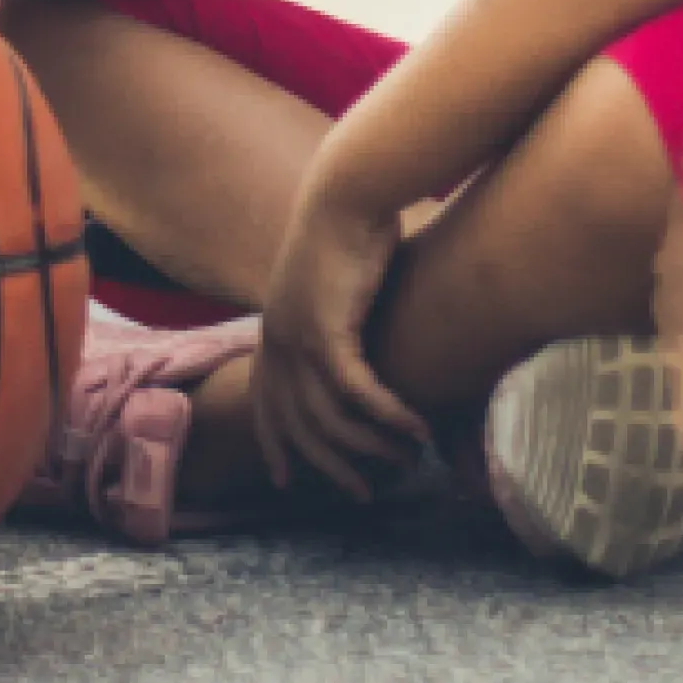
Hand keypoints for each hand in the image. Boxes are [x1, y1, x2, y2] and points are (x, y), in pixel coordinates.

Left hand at [252, 177, 424, 500]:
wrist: (349, 189)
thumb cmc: (355, 227)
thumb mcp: (341, 284)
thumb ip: (349, 318)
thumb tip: (369, 337)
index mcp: (275, 328)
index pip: (266, 402)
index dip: (274, 443)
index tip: (285, 479)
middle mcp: (278, 340)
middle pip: (296, 425)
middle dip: (327, 466)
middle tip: (361, 492)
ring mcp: (298, 338)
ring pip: (328, 419)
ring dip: (369, 447)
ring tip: (405, 463)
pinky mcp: (328, 331)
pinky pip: (357, 394)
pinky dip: (388, 416)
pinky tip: (416, 430)